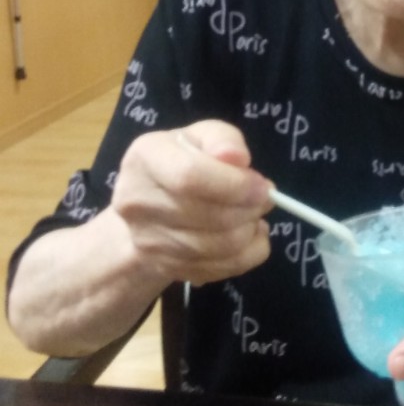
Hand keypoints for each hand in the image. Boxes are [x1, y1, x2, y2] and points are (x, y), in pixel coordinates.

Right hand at [111, 120, 272, 286]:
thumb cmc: (181, 161)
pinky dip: (247, 255)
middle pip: (207, 216)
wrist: (146, 207)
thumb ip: (223, 140)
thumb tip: (238, 159)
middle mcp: (137, 202)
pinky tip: (250, 237)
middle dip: (248, 209)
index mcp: (145, 159)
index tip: (263, 187)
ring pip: (216, 248)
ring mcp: (149, 241)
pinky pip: (220, 269)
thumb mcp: (202, 136)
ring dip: (249, 232)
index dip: (234, 185)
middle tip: (265, 199)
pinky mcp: (166, 267)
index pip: (190, 177)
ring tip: (254, 215)